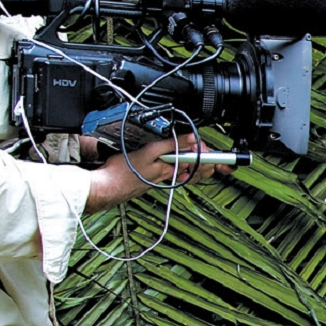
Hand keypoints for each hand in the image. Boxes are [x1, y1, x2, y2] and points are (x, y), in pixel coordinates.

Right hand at [86, 132, 227, 212]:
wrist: (108, 187)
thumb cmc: (124, 172)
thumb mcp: (149, 151)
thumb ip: (172, 144)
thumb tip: (191, 138)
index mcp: (174, 169)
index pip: (203, 163)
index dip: (213, 155)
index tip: (217, 150)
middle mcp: (174, 177)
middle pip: (202, 169)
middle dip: (210, 159)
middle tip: (209, 149)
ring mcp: (168, 179)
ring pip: (192, 172)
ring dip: (199, 163)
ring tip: (201, 153)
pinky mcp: (161, 180)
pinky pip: (180, 174)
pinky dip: (186, 167)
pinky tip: (183, 161)